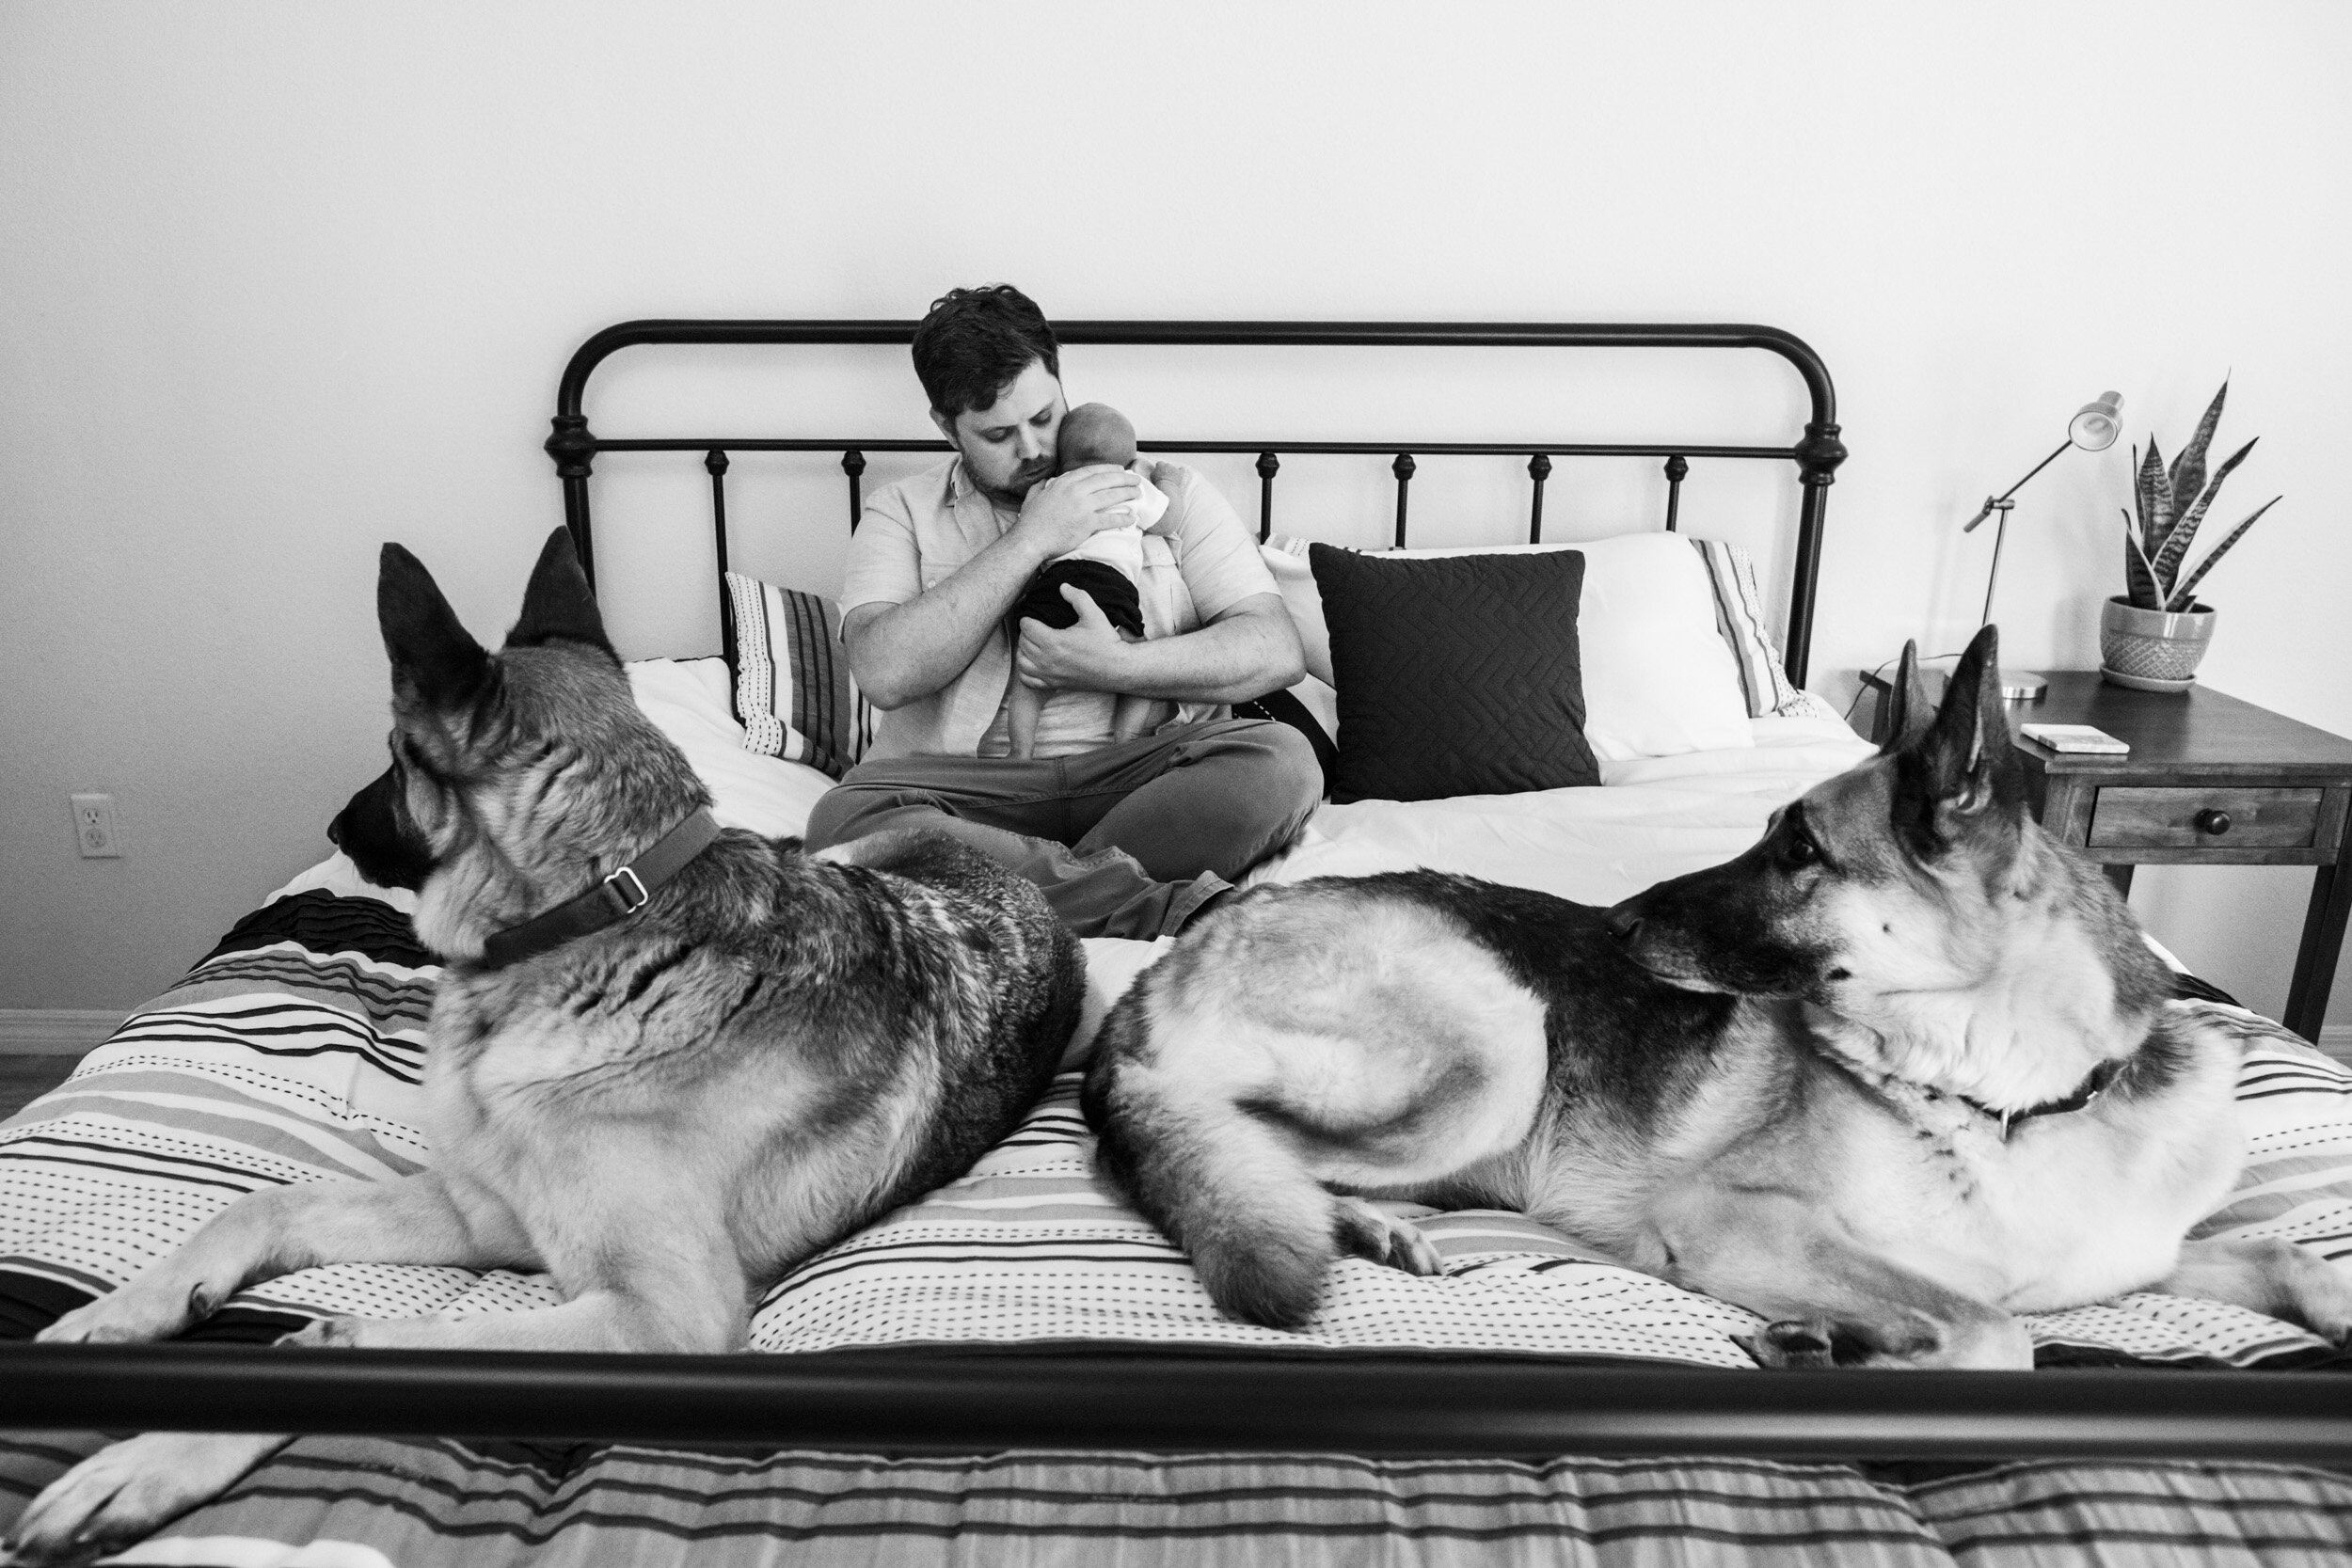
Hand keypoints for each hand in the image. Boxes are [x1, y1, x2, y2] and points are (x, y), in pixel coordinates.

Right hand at [1012, 465, 1142, 557]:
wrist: (1030, 540)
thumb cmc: (1030, 521)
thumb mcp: (1033, 496)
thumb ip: (1041, 486)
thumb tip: (1044, 481)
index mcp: (1064, 482)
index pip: (1092, 471)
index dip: (1109, 469)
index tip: (1120, 469)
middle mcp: (1076, 491)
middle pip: (1106, 480)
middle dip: (1124, 478)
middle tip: (1136, 479)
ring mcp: (1083, 507)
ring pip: (1112, 496)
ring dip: (1128, 494)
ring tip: (1138, 494)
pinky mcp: (1087, 524)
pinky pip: (1110, 519)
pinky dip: (1123, 518)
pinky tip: (1132, 517)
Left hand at [1016, 585, 1134, 690]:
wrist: (1118, 668)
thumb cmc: (1106, 641)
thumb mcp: (1094, 614)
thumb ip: (1077, 597)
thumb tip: (1062, 586)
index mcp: (1054, 641)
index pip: (1026, 627)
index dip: (1028, 618)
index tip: (1034, 615)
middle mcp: (1048, 660)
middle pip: (1023, 643)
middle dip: (1026, 632)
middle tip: (1036, 626)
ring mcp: (1050, 675)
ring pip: (1021, 662)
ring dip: (1023, 651)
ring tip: (1033, 643)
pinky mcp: (1054, 684)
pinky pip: (1028, 680)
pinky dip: (1025, 671)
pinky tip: (1034, 662)